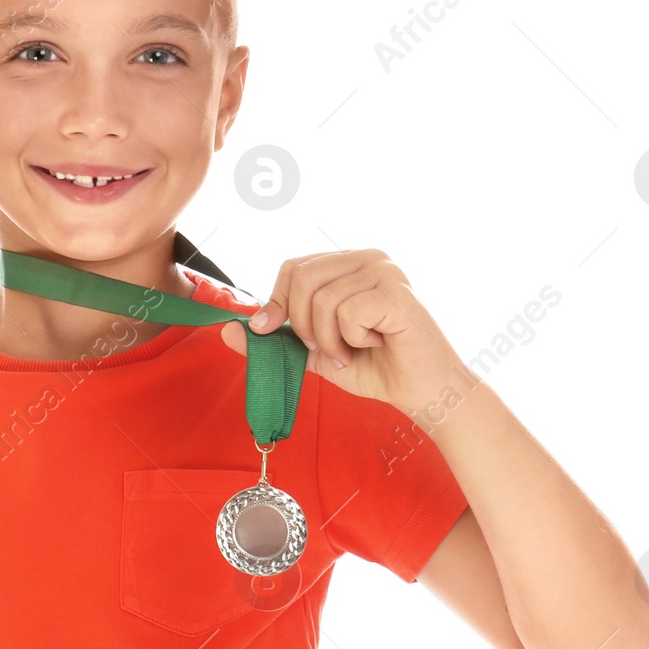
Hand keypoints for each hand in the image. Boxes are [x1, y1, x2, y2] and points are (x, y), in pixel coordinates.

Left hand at [218, 248, 466, 414]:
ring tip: (351, 351)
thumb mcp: (312, 353)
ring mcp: (385, 271)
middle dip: (302, 324)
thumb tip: (226, 330)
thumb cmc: (373, 367)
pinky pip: (347, 313)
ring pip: (322, 299)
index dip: (277, 301)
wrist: (421, 392)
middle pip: (302, 277)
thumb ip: (275, 339)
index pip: (293, 267)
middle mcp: (368, 257)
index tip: (273, 331)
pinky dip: (351, 340)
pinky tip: (375, 345)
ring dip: (328, 339)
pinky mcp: (396, 292)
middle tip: (325, 350)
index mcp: (349, 263)